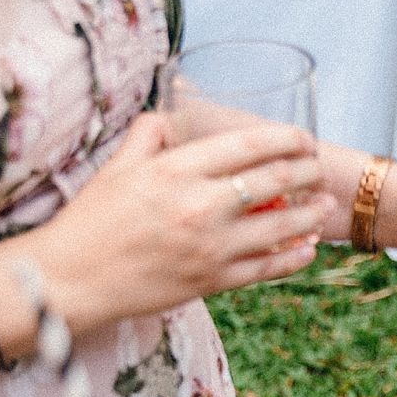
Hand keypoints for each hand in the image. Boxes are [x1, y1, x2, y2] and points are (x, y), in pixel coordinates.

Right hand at [26, 113, 335, 330]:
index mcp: (176, 170)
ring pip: (279, 227)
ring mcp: (210, 247)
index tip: (302, 139)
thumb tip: (171, 115)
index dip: (286, 139)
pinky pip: (265, 268)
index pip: (248, 145)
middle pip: (274, 181)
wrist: (72, 280)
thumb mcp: (116, 167)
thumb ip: (147, 135)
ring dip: (310, 215)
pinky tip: (307, 249)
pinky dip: (292, 257)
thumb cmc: (91, 221)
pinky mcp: (211, 281)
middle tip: (319, 167)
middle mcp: (199, 205)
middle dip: (306, 171)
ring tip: (324, 206)